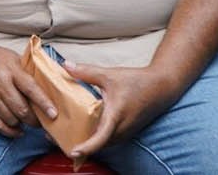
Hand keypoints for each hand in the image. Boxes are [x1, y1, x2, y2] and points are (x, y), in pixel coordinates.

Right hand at [0, 42, 56, 137]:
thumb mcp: (12, 58)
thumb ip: (27, 72)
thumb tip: (46, 86)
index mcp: (11, 70)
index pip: (31, 89)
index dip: (43, 103)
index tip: (54, 114)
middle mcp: (0, 84)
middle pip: (21, 109)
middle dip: (35, 119)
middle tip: (43, 122)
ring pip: (11, 119)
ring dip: (23, 124)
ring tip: (29, 123)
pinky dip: (9, 131)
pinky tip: (17, 131)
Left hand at [62, 61, 178, 158]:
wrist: (161, 87)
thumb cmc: (137, 81)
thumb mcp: (109, 75)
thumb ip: (86, 71)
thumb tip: (65, 65)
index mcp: (116, 116)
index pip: (101, 138)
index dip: (87, 148)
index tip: (74, 152)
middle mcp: (120, 129)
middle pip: (97, 145)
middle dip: (79, 146)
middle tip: (56, 139)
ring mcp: (124, 133)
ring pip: (103, 144)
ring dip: (87, 143)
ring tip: (65, 135)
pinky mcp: (126, 132)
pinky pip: (108, 140)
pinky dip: (95, 139)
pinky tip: (84, 130)